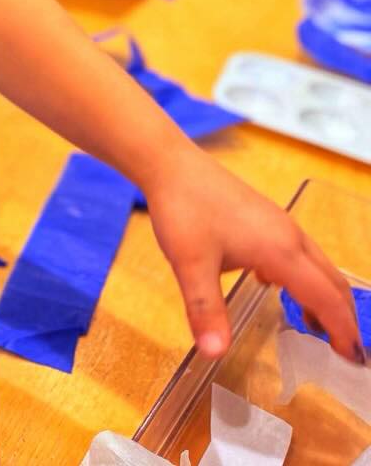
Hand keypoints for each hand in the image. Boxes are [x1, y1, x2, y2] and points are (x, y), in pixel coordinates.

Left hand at [145, 147, 364, 364]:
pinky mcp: (267, 217)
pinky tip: (275, 284)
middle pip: (333, 282)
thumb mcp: (190, 265)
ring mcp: (280, 223)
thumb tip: (214, 352)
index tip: (352, 359)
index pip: (327, 298)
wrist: (170, 164)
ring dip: (325, 297)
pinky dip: (304, 277)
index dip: (343, 330)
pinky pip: (300, 252)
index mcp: (281, 251)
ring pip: (318, 266)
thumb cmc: (183, 209)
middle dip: (343, 317)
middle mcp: (291, 236)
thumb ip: (206, 310)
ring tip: (316, 327)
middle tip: (343, 351)